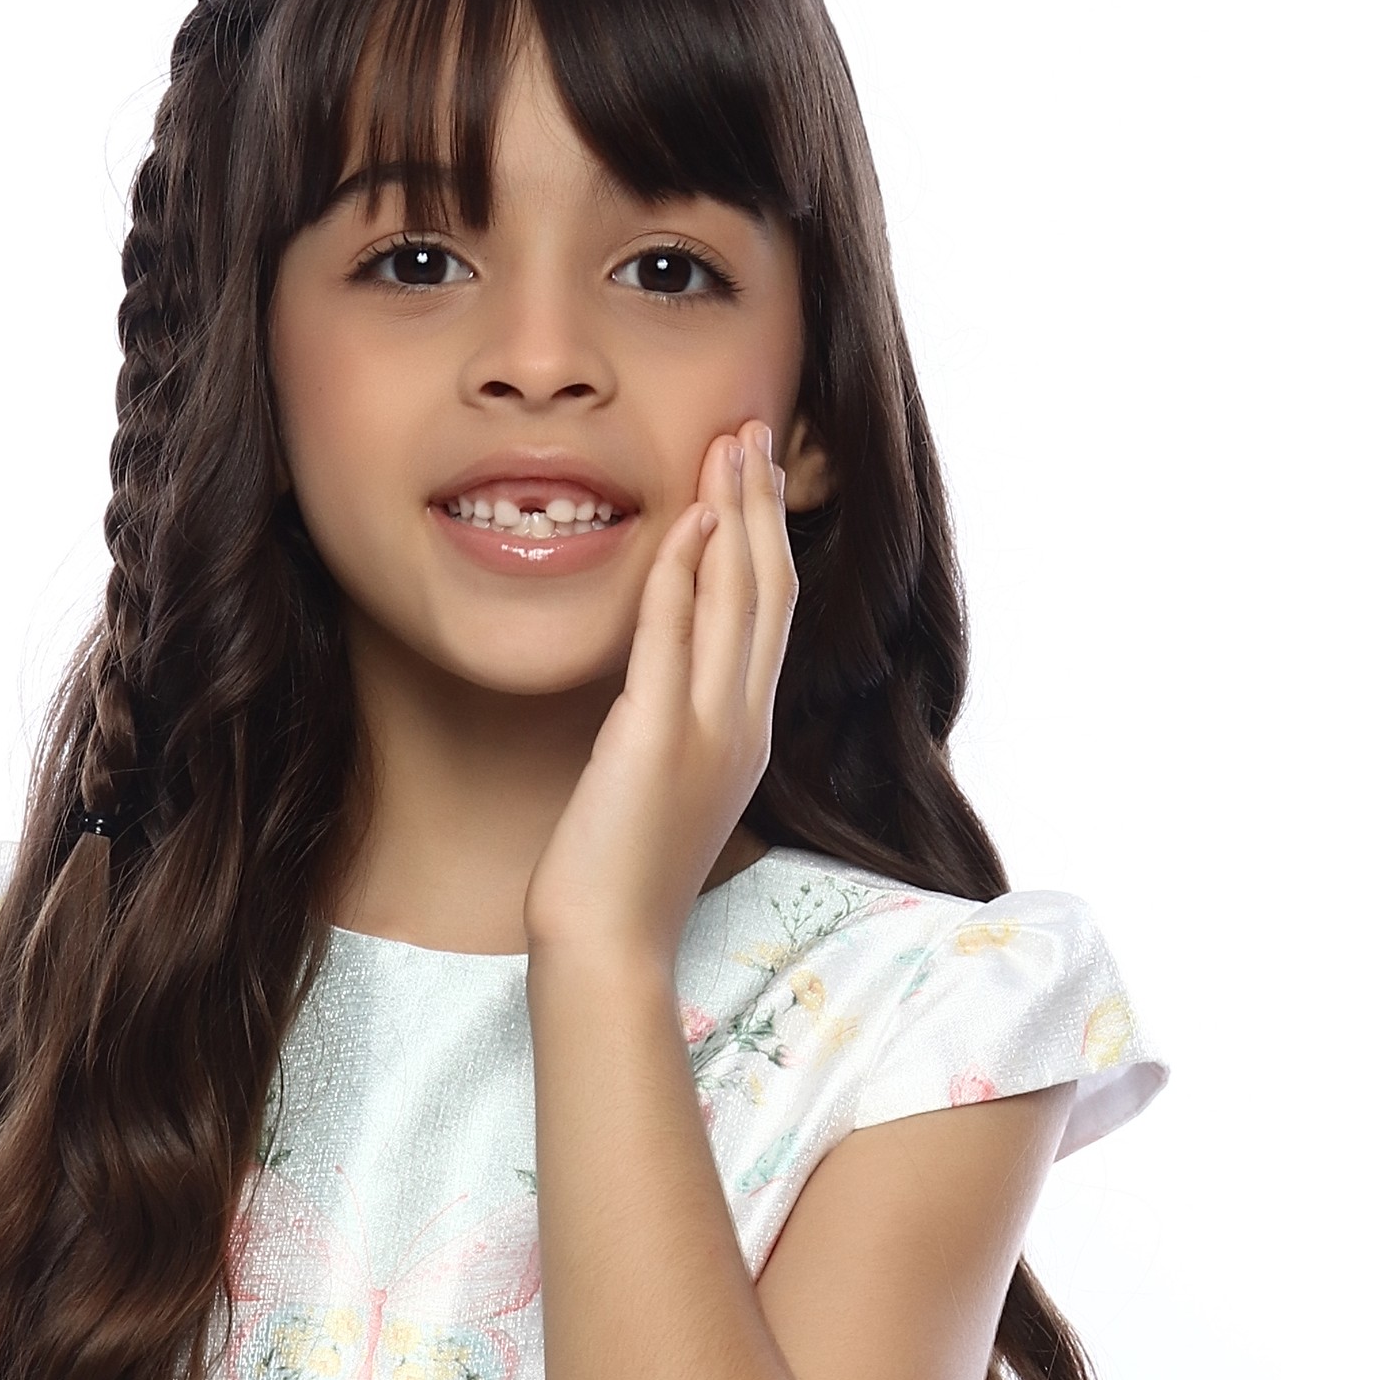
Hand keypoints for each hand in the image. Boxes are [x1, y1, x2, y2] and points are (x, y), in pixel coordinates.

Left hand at [523, 419, 796, 964]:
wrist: (609, 947)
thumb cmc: (620, 881)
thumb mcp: (660, 790)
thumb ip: (671, 731)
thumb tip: (657, 685)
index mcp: (746, 737)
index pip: (770, 617)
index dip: (768, 539)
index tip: (757, 478)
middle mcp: (742, 726)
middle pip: (769, 591)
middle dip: (762, 503)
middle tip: (752, 431)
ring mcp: (709, 731)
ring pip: (739, 598)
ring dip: (735, 511)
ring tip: (728, 444)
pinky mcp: (658, 738)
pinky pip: (675, 634)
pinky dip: (683, 569)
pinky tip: (682, 517)